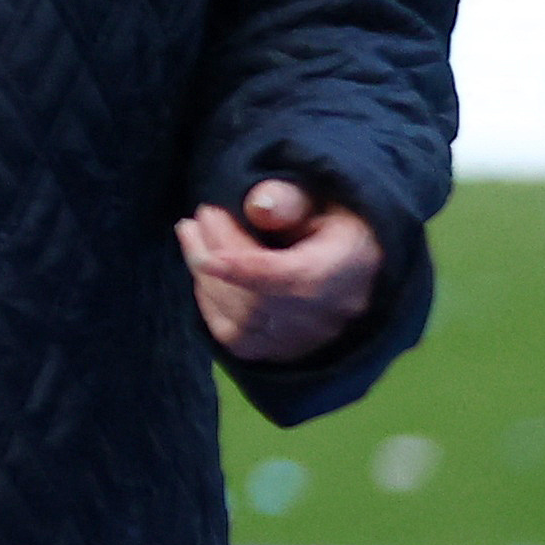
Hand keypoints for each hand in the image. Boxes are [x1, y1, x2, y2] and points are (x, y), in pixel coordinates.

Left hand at [180, 177, 382, 362]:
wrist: (345, 251)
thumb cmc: (327, 213)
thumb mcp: (318, 193)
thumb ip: (290, 198)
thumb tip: (259, 206)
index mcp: (352, 266)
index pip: (301, 280)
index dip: (248, 264)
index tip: (208, 227)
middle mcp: (335, 314)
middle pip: (262, 299)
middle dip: (218, 250)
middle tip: (203, 215)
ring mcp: (310, 339)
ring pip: (243, 322)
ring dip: (205, 273)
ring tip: (193, 231)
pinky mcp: (283, 351)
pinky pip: (235, 337)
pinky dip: (210, 301)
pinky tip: (204, 270)